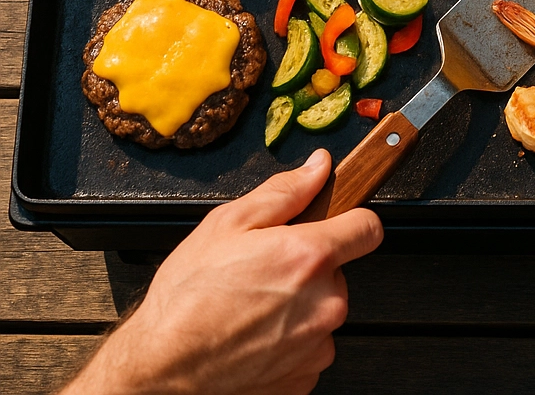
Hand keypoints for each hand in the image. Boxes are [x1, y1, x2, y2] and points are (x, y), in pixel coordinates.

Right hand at [61, 149, 382, 394]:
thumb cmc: (187, 297)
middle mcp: (325, 302)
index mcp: (310, 257)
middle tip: (266, 270)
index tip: (338, 224)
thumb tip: (319, 166)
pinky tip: (255, 336)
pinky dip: (290, 341)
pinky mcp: (305, 378)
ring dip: (300, 306)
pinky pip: (310, 347)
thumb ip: (286, 190)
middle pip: (338, 272)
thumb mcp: (229, 223)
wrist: (160, 370)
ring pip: (323, 310)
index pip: (369, 228)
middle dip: (310, 267)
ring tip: (254, 307)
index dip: (353, 221)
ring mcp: (317, 345)